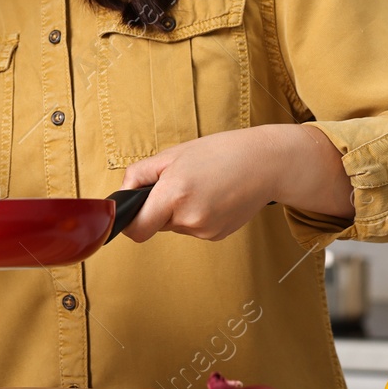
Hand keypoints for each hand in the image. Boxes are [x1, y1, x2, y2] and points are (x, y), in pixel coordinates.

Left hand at [120, 124, 351, 241]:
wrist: (265, 164)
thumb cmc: (219, 153)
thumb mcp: (172, 155)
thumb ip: (139, 174)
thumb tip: (122, 193)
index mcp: (174, 195)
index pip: (137, 230)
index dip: (129, 223)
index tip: (129, 215)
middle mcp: (189, 218)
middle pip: (156, 225)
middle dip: (158, 208)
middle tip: (177, 183)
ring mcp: (205, 230)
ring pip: (175, 226)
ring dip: (179, 210)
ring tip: (200, 186)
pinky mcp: (218, 236)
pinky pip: (193, 228)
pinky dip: (196, 214)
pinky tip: (212, 196)